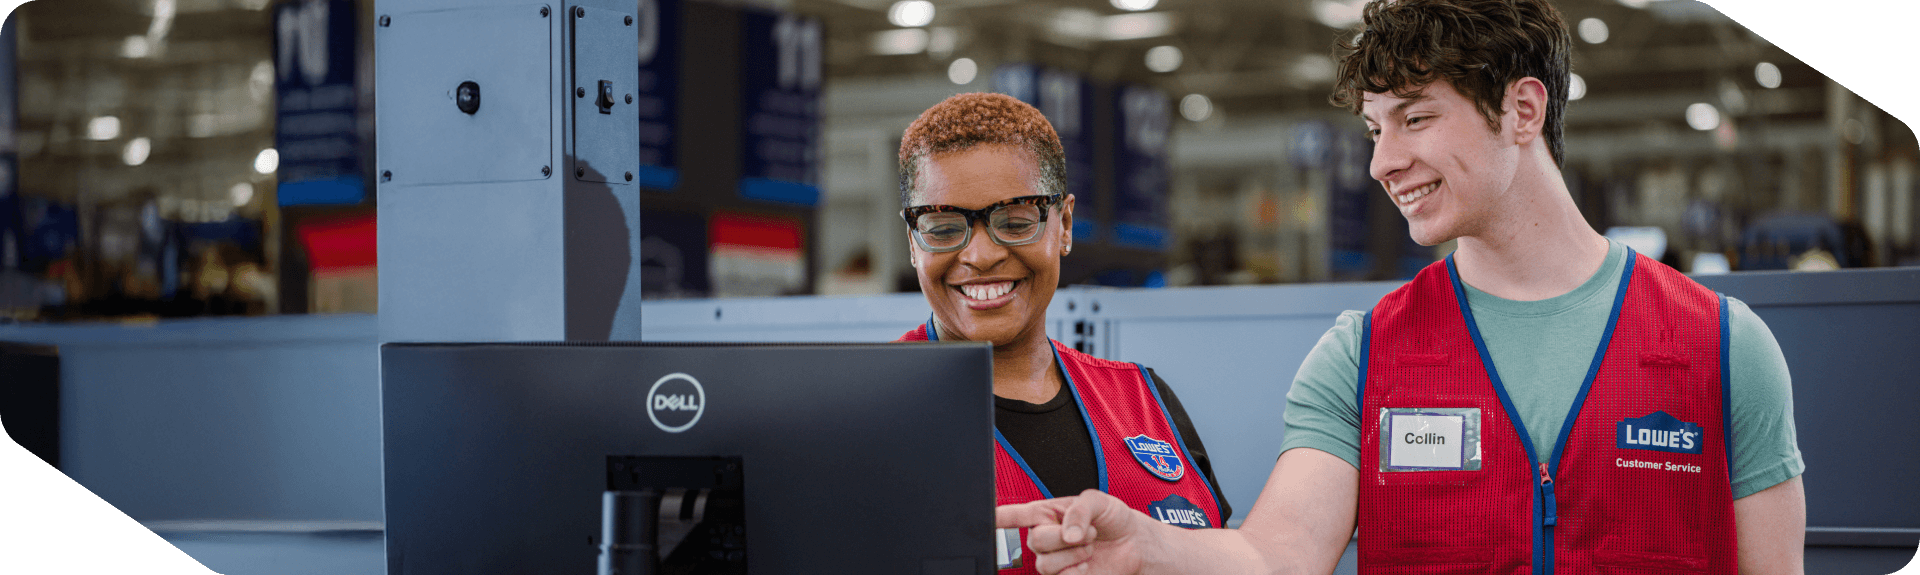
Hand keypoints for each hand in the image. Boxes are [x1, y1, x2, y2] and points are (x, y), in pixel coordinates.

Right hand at [996, 490, 1152, 574]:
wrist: (1133, 544)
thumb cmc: (1114, 518)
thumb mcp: (1098, 500)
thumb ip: (1079, 510)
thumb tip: (1066, 533)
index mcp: (1047, 512)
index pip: (1015, 515)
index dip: (999, 517)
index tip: (987, 518)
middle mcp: (1046, 536)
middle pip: (1035, 541)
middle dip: (1064, 536)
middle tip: (1087, 532)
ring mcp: (1054, 559)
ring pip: (1044, 563)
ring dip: (1072, 555)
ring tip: (1088, 546)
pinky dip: (1075, 572)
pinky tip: (1086, 565)